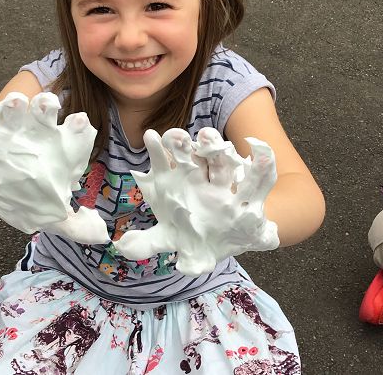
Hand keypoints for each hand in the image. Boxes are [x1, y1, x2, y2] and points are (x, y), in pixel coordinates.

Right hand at [0, 92, 108, 244]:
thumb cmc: (33, 198)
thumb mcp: (52, 214)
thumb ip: (75, 225)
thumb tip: (99, 235)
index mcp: (57, 150)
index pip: (73, 135)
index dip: (78, 129)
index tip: (79, 123)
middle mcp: (35, 137)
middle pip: (42, 112)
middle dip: (45, 105)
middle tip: (47, 105)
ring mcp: (6, 138)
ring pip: (11, 112)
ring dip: (13, 106)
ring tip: (15, 105)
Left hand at [113, 127, 278, 275]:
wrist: (228, 240)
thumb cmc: (195, 235)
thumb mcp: (172, 240)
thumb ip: (148, 242)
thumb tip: (121, 247)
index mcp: (177, 184)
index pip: (165, 163)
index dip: (157, 150)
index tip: (150, 136)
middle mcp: (198, 177)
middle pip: (190, 155)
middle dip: (184, 145)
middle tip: (176, 136)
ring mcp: (222, 182)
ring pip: (218, 159)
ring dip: (214, 146)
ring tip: (207, 137)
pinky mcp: (248, 192)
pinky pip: (256, 176)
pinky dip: (261, 163)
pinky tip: (261, 150)